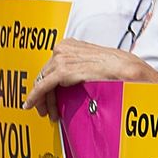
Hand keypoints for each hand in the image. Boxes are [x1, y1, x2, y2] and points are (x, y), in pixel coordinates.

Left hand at [24, 40, 154, 117]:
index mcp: (69, 44)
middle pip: (44, 74)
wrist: (125, 67)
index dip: (46, 83)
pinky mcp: (63, 70)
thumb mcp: (91, 63)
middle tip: (46, 108)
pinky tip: (32, 104)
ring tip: (47, 112)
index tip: (47, 96)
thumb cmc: (115, 66)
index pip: (50, 66)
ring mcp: (62, 58)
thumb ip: (76, 67)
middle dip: (44, 94)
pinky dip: (36, 96)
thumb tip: (67, 82)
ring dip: (43, 99)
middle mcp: (63, 48)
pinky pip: (43, 86)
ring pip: (43, 81)